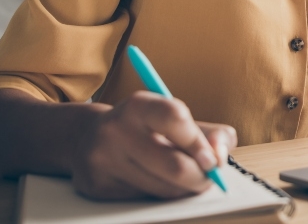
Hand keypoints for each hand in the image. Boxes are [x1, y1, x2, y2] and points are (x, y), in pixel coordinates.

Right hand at [70, 91, 237, 199]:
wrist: (87, 137)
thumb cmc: (144, 127)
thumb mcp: (174, 118)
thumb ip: (209, 133)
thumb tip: (220, 155)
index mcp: (137, 106)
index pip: (175, 118)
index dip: (199, 142)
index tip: (212, 159)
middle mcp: (116, 130)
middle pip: (174, 165)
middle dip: (200, 177)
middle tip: (208, 176)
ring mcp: (103, 160)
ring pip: (163, 189)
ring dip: (184, 189)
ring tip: (185, 178)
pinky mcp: (98, 186)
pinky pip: (145, 200)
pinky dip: (162, 195)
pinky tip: (158, 182)